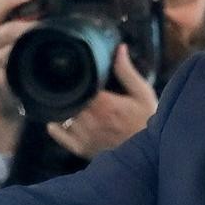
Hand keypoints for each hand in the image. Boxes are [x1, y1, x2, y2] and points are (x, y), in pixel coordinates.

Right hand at [0, 0, 36, 154]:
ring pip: (5, 38)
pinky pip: (7, 62)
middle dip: (17, 9)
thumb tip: (49, 8)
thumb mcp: (19, 47)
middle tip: (36, 3)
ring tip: (43, 28)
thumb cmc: (17, 73)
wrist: (7, 108)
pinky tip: (34, 54)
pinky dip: (21, 56)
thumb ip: (28, 29)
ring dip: (25, 31)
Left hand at [47, 44, 157, 158]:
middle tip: (73, 86)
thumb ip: (127, 71)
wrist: (149, 155)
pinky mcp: (82, 149)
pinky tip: (57, 121)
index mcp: (104, 104)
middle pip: (70, 100)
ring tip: (69, 101)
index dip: (76, 78)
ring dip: (65, 108)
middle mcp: (91, 120)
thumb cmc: (147, 123)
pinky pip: (61, 136)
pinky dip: (56, 127)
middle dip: (71, 92)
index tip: (77, 73)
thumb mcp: (142, 93)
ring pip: (63, 115)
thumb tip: (120, 49)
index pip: (79, 86)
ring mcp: (85, 135)